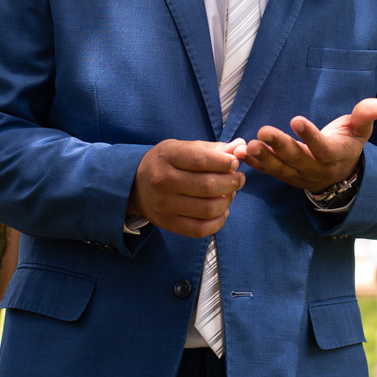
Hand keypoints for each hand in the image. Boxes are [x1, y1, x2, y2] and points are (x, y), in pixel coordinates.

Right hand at [128, 139, 245, 237]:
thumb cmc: (166, 162)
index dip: (224, 162)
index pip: (201, 160)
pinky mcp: (168, 223)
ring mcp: (164, 205)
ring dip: (227, 202)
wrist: (135, 185)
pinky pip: (200, 229)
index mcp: (168, 156)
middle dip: (232, 183)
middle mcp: (163, 181)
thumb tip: (240, 147)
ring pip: (208, 209)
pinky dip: (218, 222)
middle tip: (239, 179)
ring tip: (230, 194)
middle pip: (208, 186)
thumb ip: (213, 149)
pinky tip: (222, 211)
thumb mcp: (183, 148)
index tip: (235, 163)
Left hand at [237, 98, 376, 192]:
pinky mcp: (284, 175)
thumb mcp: (360, 130)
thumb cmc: (347, 144)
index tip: (296, 120)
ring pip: (279, 168)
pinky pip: (268, 171)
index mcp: (334, 155)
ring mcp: (297, 174)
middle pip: (296, 158)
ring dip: (262, 158)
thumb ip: (367, 115)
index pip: (322, 148)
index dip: (310, 136)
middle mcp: (314, 168)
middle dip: (280, 146)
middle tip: (263, 132)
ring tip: (247, 146)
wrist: (339, 175)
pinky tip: (240, 153)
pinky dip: (254, 164)